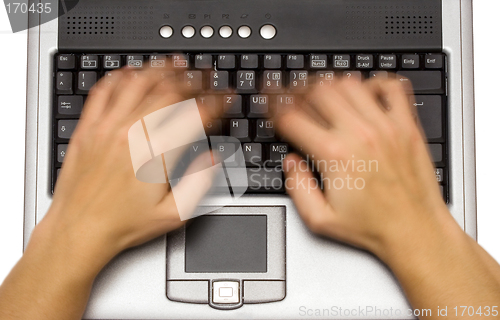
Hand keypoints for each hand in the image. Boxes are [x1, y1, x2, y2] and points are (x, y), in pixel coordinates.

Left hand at [34, 66, 213, 272]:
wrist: (79, 230)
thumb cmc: (124, 225)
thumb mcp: (174, 214)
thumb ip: (199, 182)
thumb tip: (213, 157)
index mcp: (158, 155)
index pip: (195, 114)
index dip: (216, 101)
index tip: (225, 98)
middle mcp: (133, 134)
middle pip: (169, 91)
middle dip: (194, 80)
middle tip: (206, 77)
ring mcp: (107, 128)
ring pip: (138, 83)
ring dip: (161, 70)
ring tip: (176, 65)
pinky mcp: (88, 128)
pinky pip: (103, 91)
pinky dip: (120, 77)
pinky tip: (131, 73)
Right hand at [276, 77, 453, 261]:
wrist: (415, 230)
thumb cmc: (372, 227)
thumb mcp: (321, 220)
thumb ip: (298, 188)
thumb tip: (291, 162)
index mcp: (334, 156)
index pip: (292, 118)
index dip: (273, 105)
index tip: (268, 99)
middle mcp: (359, 134)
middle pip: (317, 92)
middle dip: (297, 89)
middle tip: (290, 94)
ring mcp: (386, 126)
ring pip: (349, 84)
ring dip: (329, 84)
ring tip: (320, 91)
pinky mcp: (407, 126)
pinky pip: (392, 87)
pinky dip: (374, 82)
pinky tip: (364, 91)